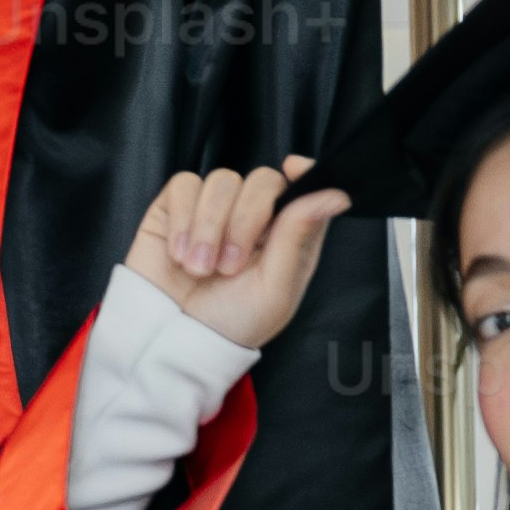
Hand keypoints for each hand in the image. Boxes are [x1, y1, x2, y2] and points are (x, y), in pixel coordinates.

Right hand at [132, 157, 351, 355]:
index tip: (293, 172)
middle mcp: (253, 217)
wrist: (174, 338)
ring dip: (209, 227)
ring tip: (199, 269)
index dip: (302, 174)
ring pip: (221, 181)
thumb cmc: (230, 323)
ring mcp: (214, 210)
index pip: (302, 188)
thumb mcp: (274, 289)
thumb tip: (335, 196)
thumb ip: (299, 236)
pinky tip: (179, 253)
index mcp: (287, 235)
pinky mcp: (176, 208)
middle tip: (228, 267)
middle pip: (262, 181)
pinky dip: (183, 219)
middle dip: (245, 221)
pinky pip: (183, 186)